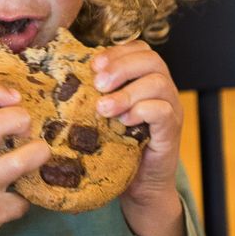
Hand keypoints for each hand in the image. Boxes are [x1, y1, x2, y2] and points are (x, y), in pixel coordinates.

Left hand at [93, 41, 187, 235]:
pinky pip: (162, 111)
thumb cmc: (116, 147)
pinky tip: (123, 122)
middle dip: (121, 67)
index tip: (93, 65)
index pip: (139, 48)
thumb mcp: (102, 115)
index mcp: (145, 78)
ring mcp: (170, 109)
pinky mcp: (171, 131)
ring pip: (158, 83)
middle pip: (151, 59)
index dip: (117, 52)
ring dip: (127, 92)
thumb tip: (63, 76)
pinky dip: (141, 111)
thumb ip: (95, 93)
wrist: (139, 187)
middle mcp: (162, 89)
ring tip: (104, 108)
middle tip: (98, 84)